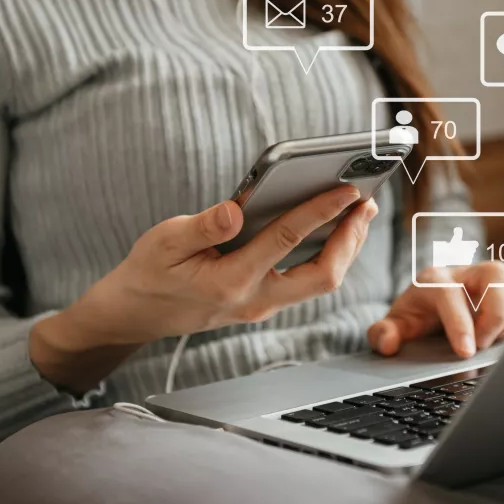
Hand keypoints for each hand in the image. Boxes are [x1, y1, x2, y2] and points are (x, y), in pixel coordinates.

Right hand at [31, 186, 376, 390]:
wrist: (137, 314)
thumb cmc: (150, 271)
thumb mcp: (164, 241)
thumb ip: (202, 227)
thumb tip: (237, 210)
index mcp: (229, 282)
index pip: (286, 240)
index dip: (321, 212)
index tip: (348, 189)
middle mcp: (255, 299)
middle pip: (322, 275)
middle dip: (349, 238)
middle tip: (365, 202)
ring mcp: (263, 305)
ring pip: (320, 281)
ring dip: (344, 247)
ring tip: (359, 212)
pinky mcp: (265, 302)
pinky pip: (308, 281)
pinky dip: (328, 254)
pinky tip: (335, 230)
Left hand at [368, 262, 503, 358]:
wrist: (430, 304)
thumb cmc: (416, 317)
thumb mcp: (395, 326)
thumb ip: (384, 334)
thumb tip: (388, 343)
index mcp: (434, 281)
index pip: (451, 293)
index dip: (461, 323)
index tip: (467, 352)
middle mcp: (466, 272)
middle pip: (496, 273)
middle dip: (496, 314)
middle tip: (485, 343)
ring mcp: (491, 275)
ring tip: (501, 336)